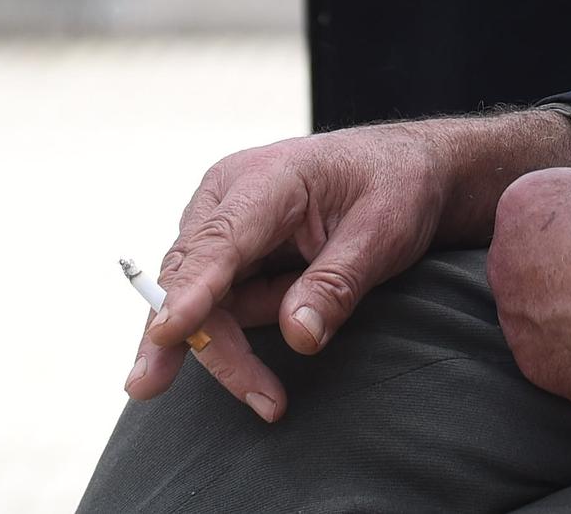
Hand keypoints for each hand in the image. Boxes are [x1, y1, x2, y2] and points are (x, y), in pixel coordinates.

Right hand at [128, 112, 570, 414]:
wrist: (403, 168)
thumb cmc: (393, 188)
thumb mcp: (384, 232)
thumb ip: (338, 282)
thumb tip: (297, 337)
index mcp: (266, 180)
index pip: (219, 242)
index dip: (190, 291)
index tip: (168, 334)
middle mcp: (226, 199)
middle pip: (191, 281)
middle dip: (199, 345)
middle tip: (247, 402)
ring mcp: (220, 227)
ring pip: (194, 302)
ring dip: (228, 354)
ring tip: (274, 399)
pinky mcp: (225, 255)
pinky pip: (214, 307)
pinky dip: (235, 341)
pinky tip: (283, 336)